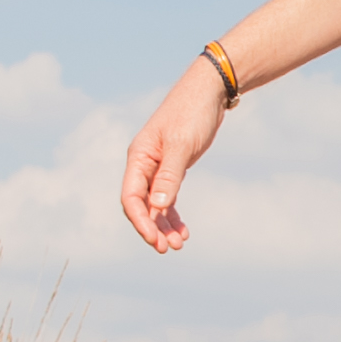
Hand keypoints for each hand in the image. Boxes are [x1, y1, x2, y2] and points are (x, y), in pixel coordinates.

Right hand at [118, 58, 231, 254]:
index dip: (140, 221)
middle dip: (152, 228)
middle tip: (167, 249)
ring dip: (164, 226)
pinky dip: (173, 215)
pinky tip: (183, 230)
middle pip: (141, 205)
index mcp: (138, 157)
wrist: (209, 92)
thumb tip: (158, 206)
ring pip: (155, 205)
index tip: (154, 239)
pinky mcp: (172, 169)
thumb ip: (169, 175)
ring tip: (179, 244)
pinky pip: (167, 198)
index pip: (131, 197)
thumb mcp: (181, 145)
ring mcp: (157, 167)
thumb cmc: (192, 113)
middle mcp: (144, 164)